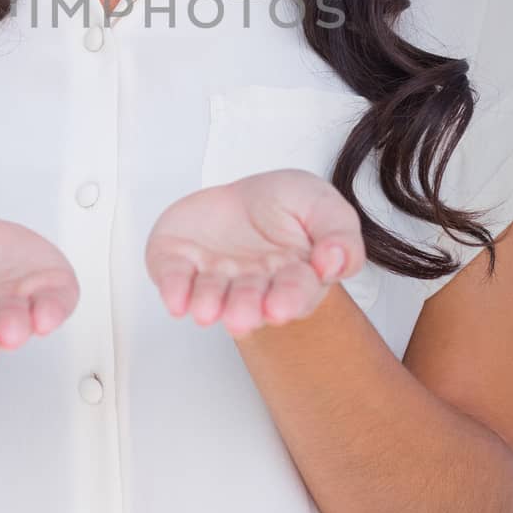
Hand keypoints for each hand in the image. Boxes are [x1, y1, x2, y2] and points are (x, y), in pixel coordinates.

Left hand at [145, 168, 365, 335]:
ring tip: (206, 311)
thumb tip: (333, 262)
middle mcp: (252, 286)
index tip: (281, 307)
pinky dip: (173, 288)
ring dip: (208, 304)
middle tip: (241, 316)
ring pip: (211, 296)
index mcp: (293, 276)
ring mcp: (215, 277)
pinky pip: (173, 277)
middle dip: (245, 308)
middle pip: (250, 300)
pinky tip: (175, 301)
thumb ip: (339, 234)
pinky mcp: (180, 263)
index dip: (289, 299)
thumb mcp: (324, 206)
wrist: (248, 196)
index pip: (295, 291)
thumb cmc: (288, 207)